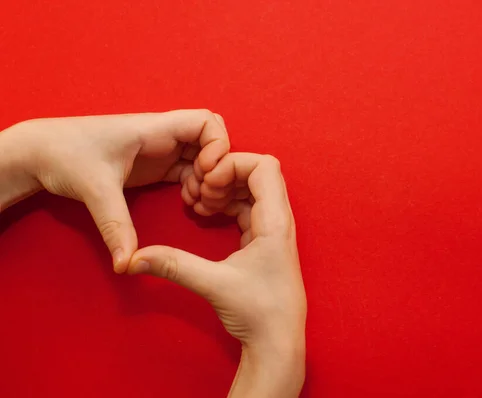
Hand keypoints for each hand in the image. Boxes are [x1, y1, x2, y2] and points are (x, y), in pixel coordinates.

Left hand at [1, 110, 228, 271]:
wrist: (40, 153)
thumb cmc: (64, 155)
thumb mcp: (95, 191)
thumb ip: (116, 228)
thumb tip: (128, 264)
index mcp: (153, 129)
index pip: (205, 121)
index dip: (217, 145)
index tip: (206, 172)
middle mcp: (161, 137)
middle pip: (210, 138)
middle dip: (218, 163)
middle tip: (207, 189)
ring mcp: (159, 151)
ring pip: (201, 156)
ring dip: (207, 178)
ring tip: (198, 202)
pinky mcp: (153, 165)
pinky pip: (187, 171)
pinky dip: (194, 185)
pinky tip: (189, 203)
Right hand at [129, 153, 306, 397]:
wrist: (278, 343)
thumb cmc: (260, 314)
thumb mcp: (213, 284)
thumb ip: (174, 266)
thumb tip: (134, 258)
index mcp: (276, 222)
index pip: (265, 167)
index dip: (233, 164)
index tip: (208, 183)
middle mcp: (279, 221)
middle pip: (258, 174)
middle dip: (226, 174)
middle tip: (201, 193)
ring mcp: (274, 231)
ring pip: (253, 191)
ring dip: (226, 190)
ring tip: (202, 206)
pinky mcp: (265, 242)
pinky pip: (248, 208)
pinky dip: (228, 205)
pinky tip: (208, 217)